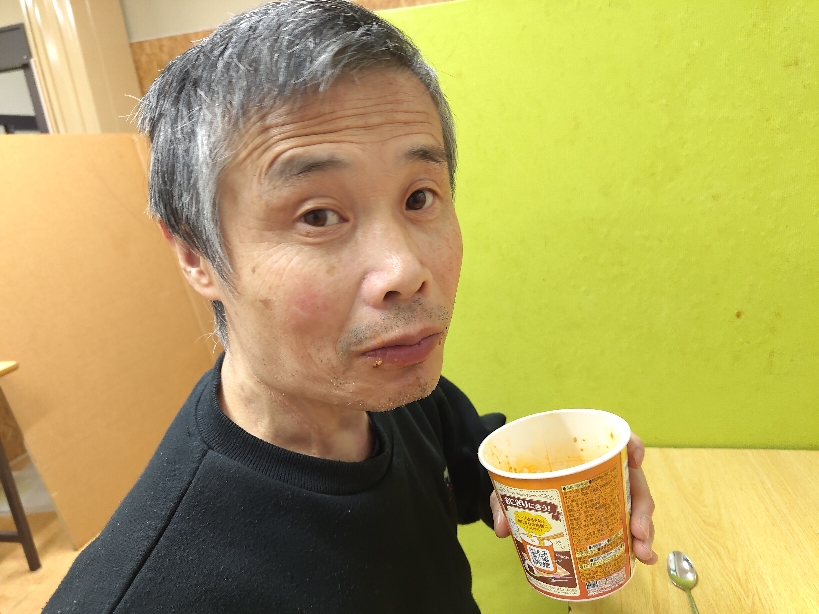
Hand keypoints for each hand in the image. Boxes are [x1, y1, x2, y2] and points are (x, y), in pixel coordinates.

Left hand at [488, 432, 657, 564]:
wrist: (519, 481)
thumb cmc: (524, 471)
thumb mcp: (512, 482)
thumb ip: (504, 498)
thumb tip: (502, 527)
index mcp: (584, 452)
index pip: (617, 440)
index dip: (631, 446)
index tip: (635, 459)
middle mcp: (603, 470)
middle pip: (634, 482)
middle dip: (642, 508)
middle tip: (639, 532)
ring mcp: (608, 492)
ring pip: (636, 507)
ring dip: (644, 530)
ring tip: (642, 552)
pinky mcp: (608, 512)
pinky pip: (628, 524)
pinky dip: (637, 542)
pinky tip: (640, 558)